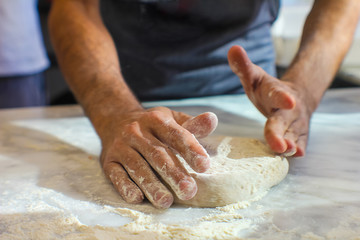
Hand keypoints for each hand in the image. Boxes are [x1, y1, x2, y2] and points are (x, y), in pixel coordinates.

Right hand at [99, 106, 217, 207]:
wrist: (115, 119)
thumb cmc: (152, 124)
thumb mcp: (172, 119)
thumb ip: (192, 124)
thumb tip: (212, 120)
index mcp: (156, 120)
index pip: (175, 135)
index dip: (190, 149)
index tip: (204, 166)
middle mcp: (136, 131)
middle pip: (157, 154)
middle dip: (173, 173)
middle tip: (189, 191)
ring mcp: (121, 146)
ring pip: (137, 167)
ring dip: (151, 185)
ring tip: (166, 201)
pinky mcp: (108, 161)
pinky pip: (116, 175)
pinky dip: (125, 187)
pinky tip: (137, 198)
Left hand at [228, 46, 315, 156]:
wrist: (295, 98)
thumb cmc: (268, 90)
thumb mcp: (255, 76)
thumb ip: (243, 66)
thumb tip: (232, 49)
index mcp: (276, 93)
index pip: (278, 94)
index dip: (283, 98)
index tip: (288, 101)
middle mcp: (289, 110)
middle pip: (284, 122)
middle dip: (281, 132)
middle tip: (281, 144)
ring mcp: (296, 124)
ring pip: (294, 136)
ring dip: (290, 144)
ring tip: (286, 151)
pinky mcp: (299, 136)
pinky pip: (300, 144)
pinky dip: (297, 150)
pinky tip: (295, 156)